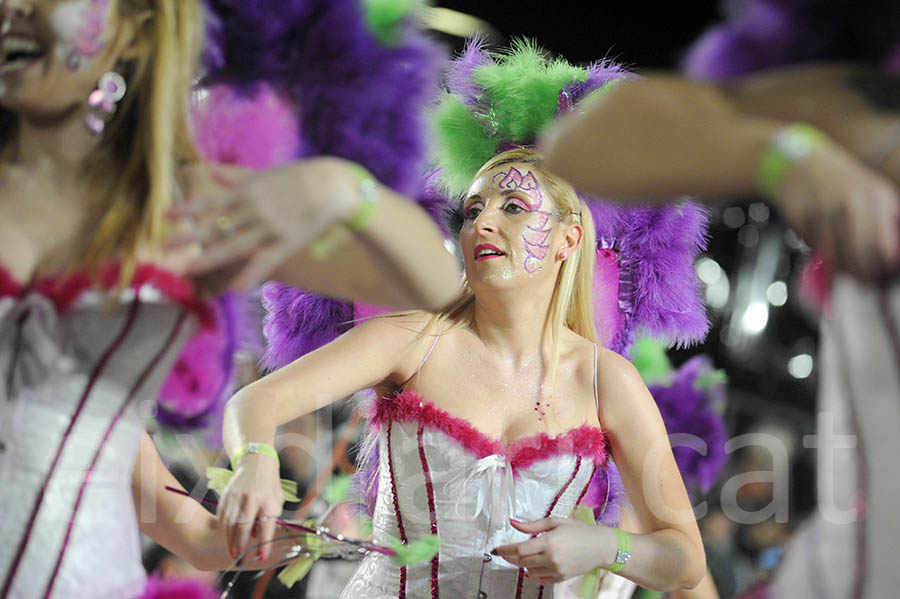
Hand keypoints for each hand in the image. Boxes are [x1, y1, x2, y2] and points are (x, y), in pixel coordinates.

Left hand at [169, 158, 361, 288]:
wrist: (333, 188)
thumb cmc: (300, 178)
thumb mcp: (265, 174)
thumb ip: (237, 177)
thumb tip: (211, 172)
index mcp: (247, 191)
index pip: (210, 201)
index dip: (187, 209)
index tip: (164, 215)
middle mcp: (253, 210)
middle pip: (216, 226)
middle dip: (190, 237)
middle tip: (166, 247)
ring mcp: (269, 228)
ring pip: (233, 246)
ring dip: (209, 259)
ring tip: (188, 269)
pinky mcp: (286, 243)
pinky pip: (264, 262)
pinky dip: (250, 274)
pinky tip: (234, 288)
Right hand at [216, 455, 283, 561]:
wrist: (257, 462)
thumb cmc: (270, 485)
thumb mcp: (277, 501)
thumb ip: (269, 519)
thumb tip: (257, 538)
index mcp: (268, 501)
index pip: (266, 527)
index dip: (264, 544)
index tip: (261, 557)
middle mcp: (251, 498)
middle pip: (243, 527)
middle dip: (240, 546)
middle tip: (239, 560)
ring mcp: (237, 496)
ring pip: (229, 524)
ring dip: (229, 541)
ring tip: (232, 553)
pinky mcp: (226, 495)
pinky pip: (222, 516)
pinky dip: (223, 529)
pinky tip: (226, 537)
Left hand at [492, 517, 616, 584]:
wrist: (601, 546)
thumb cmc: (580, 531)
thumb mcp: (555, 522)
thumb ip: (532, 525)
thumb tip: (513, 522)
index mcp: (549, 542)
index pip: (520, 549)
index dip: (506, 549)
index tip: (498, 548)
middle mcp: (552, 558)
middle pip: (522, 561)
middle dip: (510, 557)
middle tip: (504, 552)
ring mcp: (557, 569)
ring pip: (529, 571)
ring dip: (522, 564)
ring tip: (520, 556)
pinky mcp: (561, 577)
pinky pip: (540, 579)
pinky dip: (532, 574)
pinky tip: (530, 567)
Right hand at [775, 143, 899, 280]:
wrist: (801, 163)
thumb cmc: (841, 181)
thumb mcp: (874, 193)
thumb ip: (887, 222)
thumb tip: (892, 257)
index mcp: (877, 198)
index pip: (883, 247)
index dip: (880, 268)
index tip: (879, 276)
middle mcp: (850, 204)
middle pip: (858, 255)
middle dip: (860, 273)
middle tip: (861, 279)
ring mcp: (823, 210)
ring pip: (833, 255)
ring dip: (838, 268)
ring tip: (844, 268)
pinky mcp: (800, 217)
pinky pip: (812, 245)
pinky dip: (818, 251)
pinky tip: (824, 245)